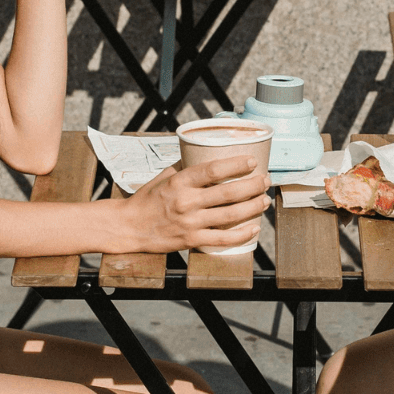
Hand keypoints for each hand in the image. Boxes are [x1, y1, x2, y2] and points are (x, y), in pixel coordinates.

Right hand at [115, 156, 269, 252]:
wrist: (128, 227)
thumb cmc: (146, 200)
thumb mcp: (163, 177)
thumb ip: (185, 167)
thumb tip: (205, 152)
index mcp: (179, 182)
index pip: (213, 170)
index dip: (236, 165)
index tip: (252, 162)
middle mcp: (186, 202)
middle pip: (228, 193)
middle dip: (252, 186)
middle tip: (264, 181)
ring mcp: (189, 223)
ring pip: (230, 215)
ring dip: (252, 207)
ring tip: (264, 201)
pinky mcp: (191, 241)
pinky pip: (221, 239)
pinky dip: (240, 235)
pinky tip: (253, 229)